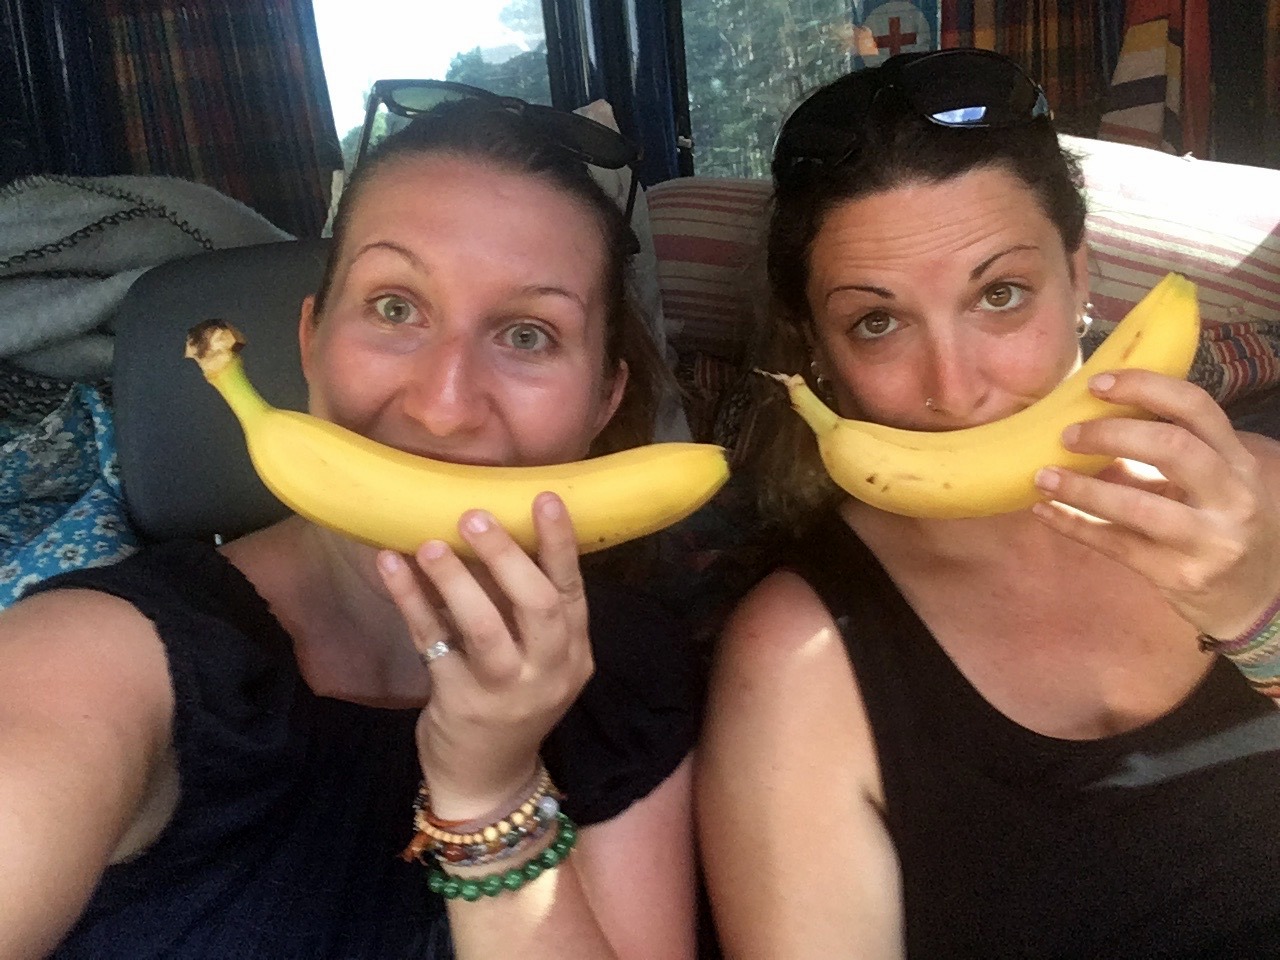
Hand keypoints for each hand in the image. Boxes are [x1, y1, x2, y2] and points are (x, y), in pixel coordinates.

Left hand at [376, 491, 593, 819]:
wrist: (488, 782)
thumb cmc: (512, 705)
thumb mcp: (538, 663)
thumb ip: (527, 612)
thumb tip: (495, 534)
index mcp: (573, 654)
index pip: (572, 591)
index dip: (560, 544)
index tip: (544, 498)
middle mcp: (549, 672)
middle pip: (538, 606)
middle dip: (508, 556)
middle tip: (475, 514)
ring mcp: (506, 693)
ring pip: (486, 628)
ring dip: (457, 580)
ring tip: (432, 542)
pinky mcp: (461, 705)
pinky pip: (434, 645)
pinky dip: (412, 602)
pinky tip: (391, 566)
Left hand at [1031, 369, 1279, 639]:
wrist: (1254, 600)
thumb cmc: (1219, 527)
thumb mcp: (1207, 485)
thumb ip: (1160, 458)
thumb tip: (1088, 425)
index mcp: (1238, 461)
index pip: (1197, 408)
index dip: (1146, 388)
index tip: (1097, 384)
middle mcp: (1233, 496)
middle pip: (1173, 448)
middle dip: (1111, 435)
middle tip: (1066, 435)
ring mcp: (1210, 540)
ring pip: (1139, 507)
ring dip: (1082, 489)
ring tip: (1042, 476)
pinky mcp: (1182, 576)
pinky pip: (1117, 546)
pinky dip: (1074, 525)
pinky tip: (1044, 511)